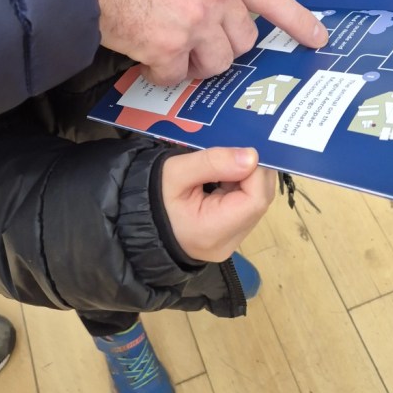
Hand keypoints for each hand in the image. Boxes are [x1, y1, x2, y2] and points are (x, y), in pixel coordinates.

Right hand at [55, 0, 327, 84]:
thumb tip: (215, 0)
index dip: (297, 22)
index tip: (318, 40)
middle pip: (242, 41)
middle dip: (222, 47)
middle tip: (192, 40)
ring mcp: (194, 22)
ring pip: (214, 64)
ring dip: (192, 63)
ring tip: (163, 44)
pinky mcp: (166, 48)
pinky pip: (174, 76)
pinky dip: (158, 72)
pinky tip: (140, 52)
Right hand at [161, 147, 275, 261]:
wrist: (134, 219)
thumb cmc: (151, 195)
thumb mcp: (175, 172)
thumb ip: (213, 162)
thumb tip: (252, 156)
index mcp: (212, 231)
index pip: (255, 200)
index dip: (256, 171)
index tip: (243, 149)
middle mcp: (227, 243)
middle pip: (259, 202)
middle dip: (254, 172)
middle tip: (236, 150)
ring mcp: (229, 242)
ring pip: (255, 204)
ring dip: (248, 179)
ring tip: (226, 162)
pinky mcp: (228, 236)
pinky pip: (245, 208)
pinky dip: (240, 187)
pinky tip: (225, 175)